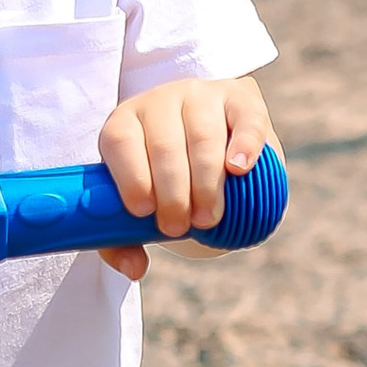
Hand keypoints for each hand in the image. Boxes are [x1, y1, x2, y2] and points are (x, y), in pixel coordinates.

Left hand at [93, 76, 273, 279]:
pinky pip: (245, 118)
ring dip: (206, 181)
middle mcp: (160, 102)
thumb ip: (125, 238)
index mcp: (124, 123)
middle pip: (164, 144)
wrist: (207, 139)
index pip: (121, 142)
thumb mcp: (138, 202)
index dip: (131, 177)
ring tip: (207, 218)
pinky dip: (244, 146)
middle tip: (179, 227)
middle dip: (172, 192)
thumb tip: (134, 270)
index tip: (144, 212)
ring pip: (203, 135)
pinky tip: (239, 171)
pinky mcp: (241, 99)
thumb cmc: (162, 179)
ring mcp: (201, 96)